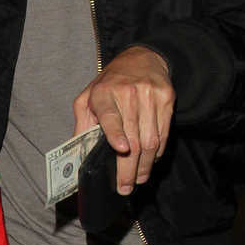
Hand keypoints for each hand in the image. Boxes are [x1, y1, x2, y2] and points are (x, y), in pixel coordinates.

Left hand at [73, 46, 173, 192]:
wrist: (143, 58)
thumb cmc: (111, 83)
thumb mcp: (89, 97)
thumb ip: (83, 124)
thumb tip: (78, 154)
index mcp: (103, 92)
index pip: (110, 115)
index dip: (116, 133)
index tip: (121, 149)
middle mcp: (128, 92)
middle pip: (132, 137)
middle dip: (129, 167)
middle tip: (125, 187)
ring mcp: (150, 95)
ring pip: (150, 139)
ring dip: (144, 165)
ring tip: (138, 179)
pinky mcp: (167, 99)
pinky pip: (163, 133)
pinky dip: (157, 152)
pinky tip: (149, 161)